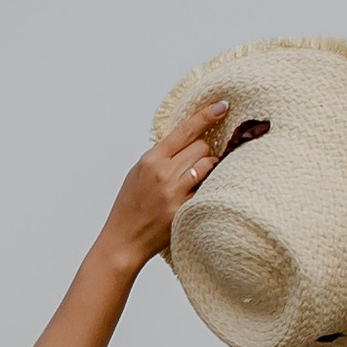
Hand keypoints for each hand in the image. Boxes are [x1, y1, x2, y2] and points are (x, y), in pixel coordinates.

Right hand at [103, 96, 234, 270]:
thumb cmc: (130, 206)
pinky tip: (197, 193)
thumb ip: (160, 156)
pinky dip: (206, 187)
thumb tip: (186, 139)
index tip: (222, 106)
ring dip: (208, 169)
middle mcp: (164, 173)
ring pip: (208, 165)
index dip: (206, 115)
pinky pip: (207, 188)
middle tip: (194, 165)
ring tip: (195, 180)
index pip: (184, 130)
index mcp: (151, 160)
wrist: (124, 240)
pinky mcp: (185, 209)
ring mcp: (175, 192)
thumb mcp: (138, 172)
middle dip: (203, 152)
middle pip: (201, 147)